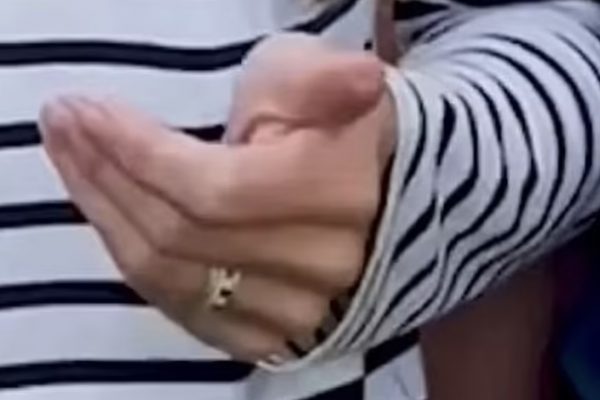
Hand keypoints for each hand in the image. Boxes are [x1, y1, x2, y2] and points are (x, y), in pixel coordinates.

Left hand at [40, 34, 396, 361]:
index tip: (88, 112)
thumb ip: (327, 80)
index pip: (213, 191)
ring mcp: (295, 311)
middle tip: (66, 128)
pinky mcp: (267, 334)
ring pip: (170, 278)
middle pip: (182, 237)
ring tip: (76, 166)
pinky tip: (112, 220)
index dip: (140, 155)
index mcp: (337, 195)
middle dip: (107, 178)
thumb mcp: (317, 82)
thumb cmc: (328, 126)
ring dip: (107, 218)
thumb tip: (361, 81)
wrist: (359, 194)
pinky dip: (135, 262)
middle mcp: (322, 266)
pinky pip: (179, 308)